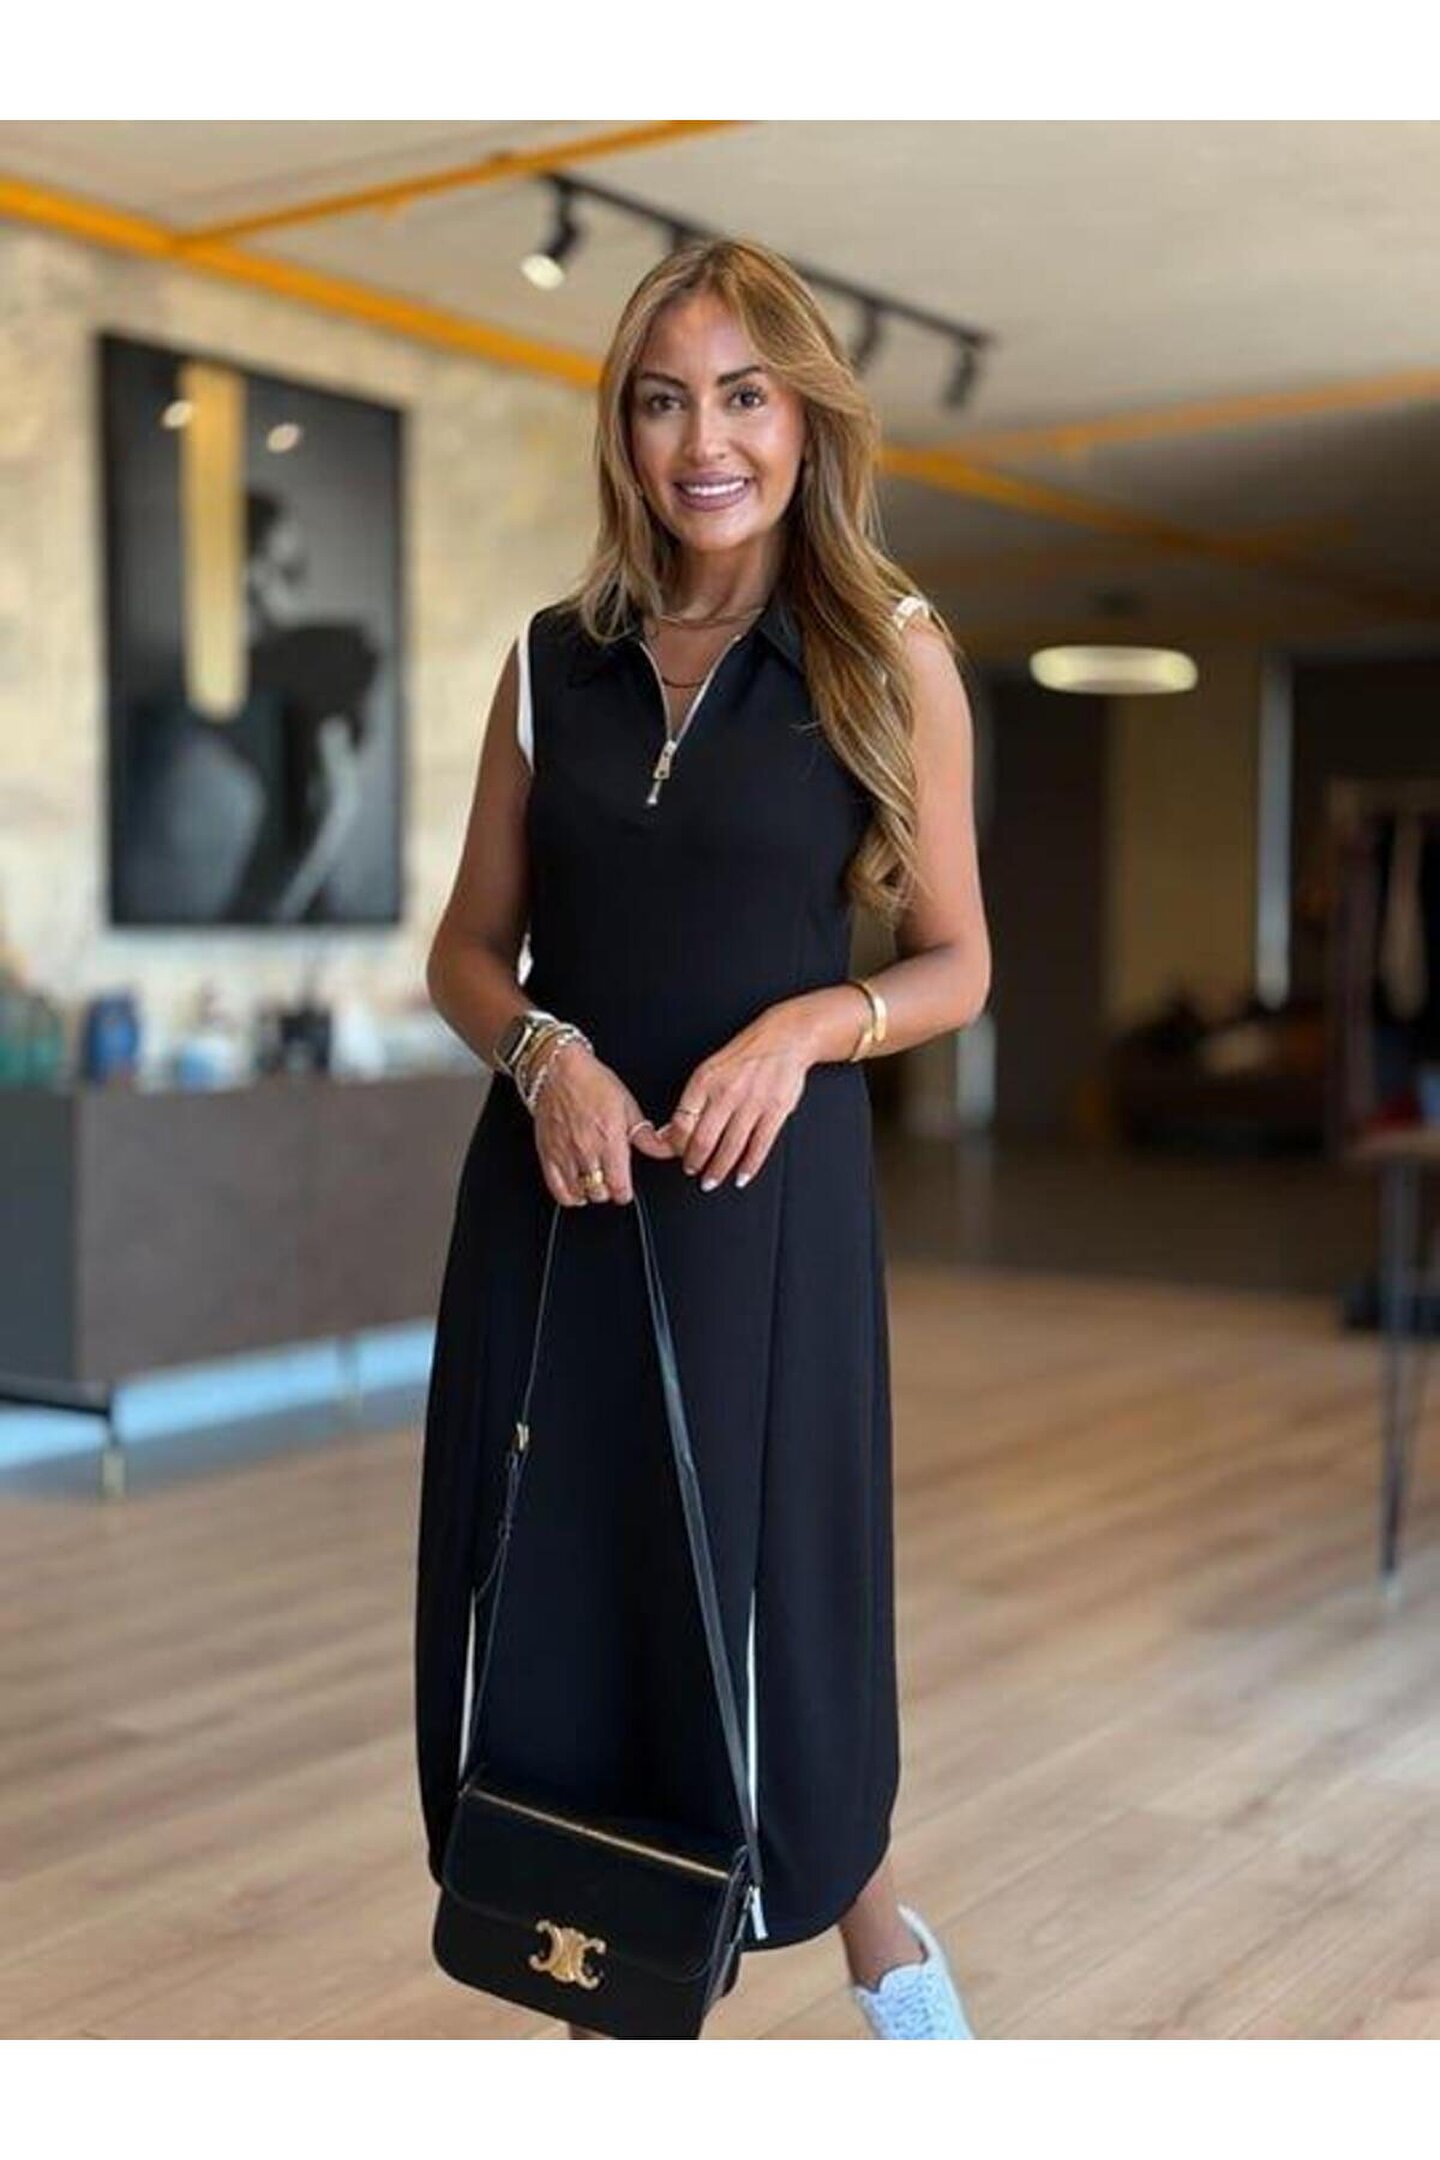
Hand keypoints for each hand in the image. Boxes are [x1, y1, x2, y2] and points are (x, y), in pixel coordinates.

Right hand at [531, 1039, 674, 1207]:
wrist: (558, 1071)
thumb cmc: (592, 1083)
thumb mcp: (628, 1106)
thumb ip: (647, 1136)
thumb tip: (665, 1150)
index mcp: (610, 1140)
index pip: (620, 1188)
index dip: (625, 1191)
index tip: (625, 1186)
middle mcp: (586, 1151)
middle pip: (601, 1194)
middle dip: (609, 1189)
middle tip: (610, 1178)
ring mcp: (565, 1155)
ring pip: (581, 1194)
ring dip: (591, 1191)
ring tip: (595, 1179)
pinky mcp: (547, 1155)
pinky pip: (558, 1191)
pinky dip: (569, 1195)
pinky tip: (577, 1187)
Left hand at [657, 1009, 811, 1191]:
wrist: (787, 1036)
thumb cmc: (747, 1053)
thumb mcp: (712, 1068)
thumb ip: (695, 1098)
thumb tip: (674, 1128)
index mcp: (705, 1080)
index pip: (682, 1122)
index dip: (675, 1144)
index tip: (676, 1153)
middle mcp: (727, 1092)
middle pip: (703, 1140)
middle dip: (695, 1163)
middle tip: (692, 1172)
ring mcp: (753, 1103)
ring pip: (730, 1147)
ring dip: (718, 1170)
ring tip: (712, 1180)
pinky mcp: (776, 1110)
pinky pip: (759, 1145)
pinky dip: (749, 1166)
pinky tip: (742, 1175)